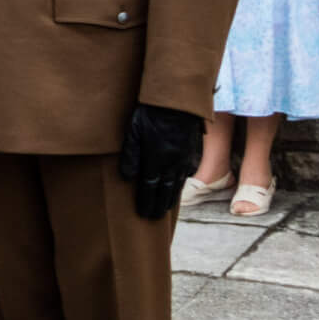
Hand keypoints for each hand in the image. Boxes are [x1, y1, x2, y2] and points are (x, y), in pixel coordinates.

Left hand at [118, 103, 204, 219]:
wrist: (178, 102)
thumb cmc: (150, 113)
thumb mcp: (133, 132)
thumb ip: (130, 156)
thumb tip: (127, 178)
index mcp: (156, 160)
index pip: (150, 188)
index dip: (146, 202)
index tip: (143, 214)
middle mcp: (172, 163)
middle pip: (165, 190)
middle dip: (158, 206)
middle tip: (153, 217)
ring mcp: (183, 158)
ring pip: (176, 184)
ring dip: (170, 198)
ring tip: (164, 208)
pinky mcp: (191, 151)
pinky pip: (186, 173)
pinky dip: (180, 184)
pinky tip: (176, 188)